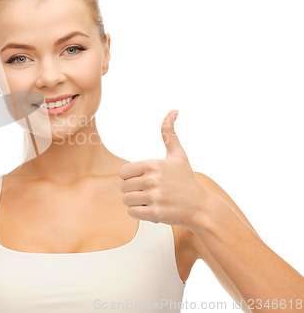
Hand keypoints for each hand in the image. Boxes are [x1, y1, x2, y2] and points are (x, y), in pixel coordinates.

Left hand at [119, 110, 208, 230]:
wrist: (202, 208)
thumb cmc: (187, 180)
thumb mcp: (178, 155)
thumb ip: (169, 133)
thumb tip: (173, 111)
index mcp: (152, 164)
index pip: (123, 172)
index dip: (131, 177)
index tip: (144, 180)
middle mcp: (152, 180)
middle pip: (123, 186)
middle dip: (133, 190)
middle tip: (149, 192)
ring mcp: (154, 197)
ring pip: (126, 200)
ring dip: (135, 202)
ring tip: (151, 200)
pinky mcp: (155, 213)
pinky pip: (132, 212)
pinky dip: (138, 213)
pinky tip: (151, 209)